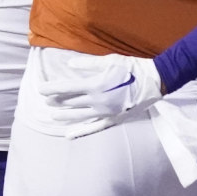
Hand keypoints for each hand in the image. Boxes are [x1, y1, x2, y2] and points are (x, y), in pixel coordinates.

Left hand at [39, 54, 162, 132]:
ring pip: (79, 116)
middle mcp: (98, 101)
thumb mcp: (110, 60)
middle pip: (71, 103)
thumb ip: (88, 64)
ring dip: (64, 116)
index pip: (67, 88)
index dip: (52, 88)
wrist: (156, 82)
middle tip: (46, 100)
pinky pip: (94, 127)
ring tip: (53, 115)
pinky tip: (69, 135)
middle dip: (56, 101)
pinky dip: (80, 131)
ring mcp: (105, 112)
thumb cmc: (133, 67)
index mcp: (95, 85)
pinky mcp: (114, 119)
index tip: (41, 89)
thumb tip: (69, 65)